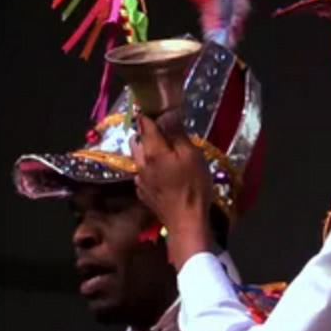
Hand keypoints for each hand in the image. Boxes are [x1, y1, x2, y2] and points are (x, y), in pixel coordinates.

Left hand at [131, 111, 215, 267]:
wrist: (186, 221)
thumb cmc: (193, 186)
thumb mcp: (192, 155)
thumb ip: (177, 133)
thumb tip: (167, 113)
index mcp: (152, 150)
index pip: (144, 123)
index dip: (150, 113)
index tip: (158, 109)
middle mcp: (141, 162)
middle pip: (137, 140)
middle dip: (146, 133)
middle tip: (163, 132)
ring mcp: (140, 179)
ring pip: (138, 157)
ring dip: (146, 151)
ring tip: (163, 153)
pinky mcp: (143, 193)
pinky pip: (142, 174)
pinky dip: (149, 169)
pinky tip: (162, 174)